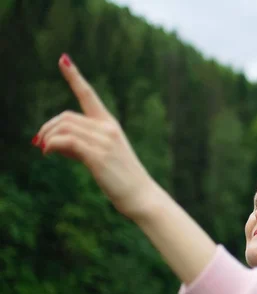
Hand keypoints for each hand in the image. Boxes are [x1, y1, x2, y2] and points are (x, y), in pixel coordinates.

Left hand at [33, 54, 158, 219]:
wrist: (141, 196)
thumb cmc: (121, 179)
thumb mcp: (102, 158)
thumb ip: (80, 145)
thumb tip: (52, 143)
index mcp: (110, 126)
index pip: (89, 96)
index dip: (74, 77)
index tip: (63, 59)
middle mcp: (108, 129)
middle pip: (67, 116)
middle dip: (48, 127)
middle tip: (40, 143)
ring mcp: (104, 141)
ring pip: (64, 127)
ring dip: (47, 136)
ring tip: (44, 150)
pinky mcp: (98, 156)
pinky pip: (67, 141)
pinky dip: (52, 144)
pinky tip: (48, 152)